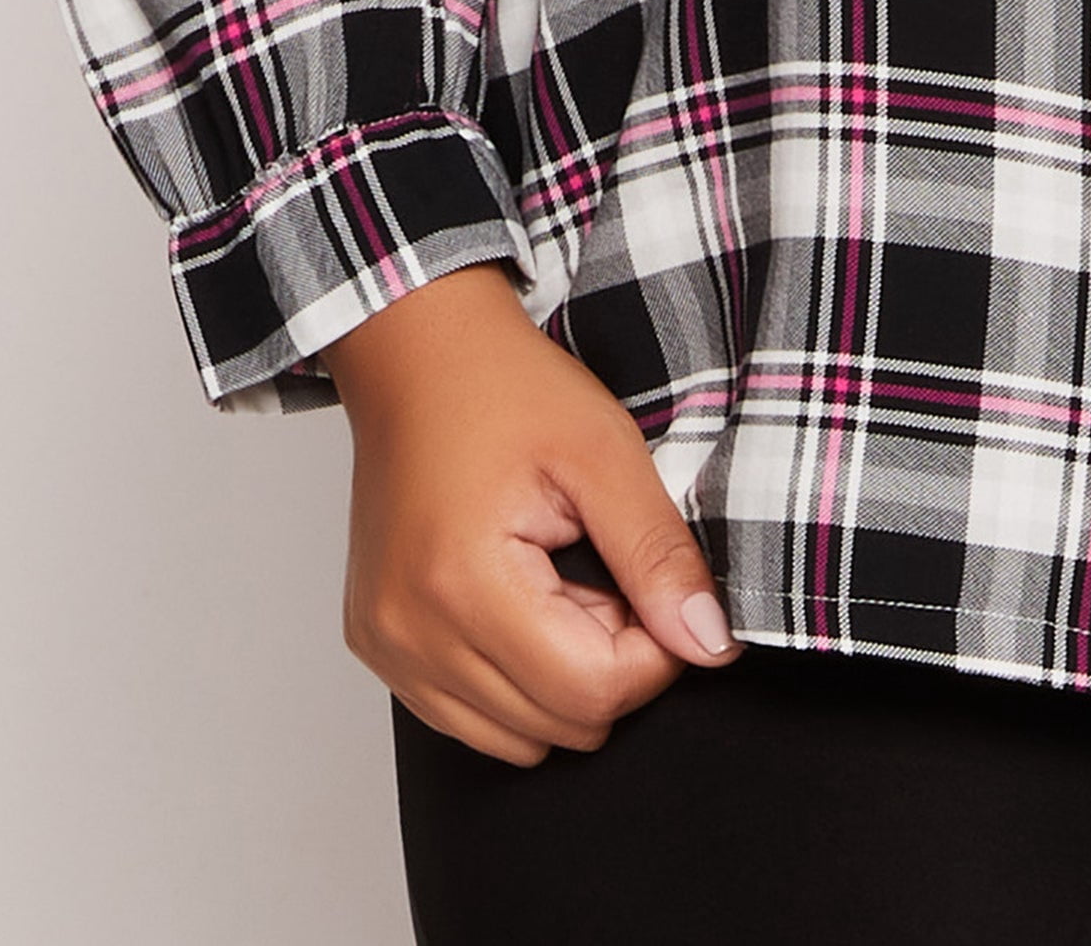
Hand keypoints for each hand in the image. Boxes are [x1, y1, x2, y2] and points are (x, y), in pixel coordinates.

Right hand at [324, 263, 741, 764]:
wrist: (418, 352)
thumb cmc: (505, 387)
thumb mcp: (605, 452)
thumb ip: (659, 555)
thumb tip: (709, 642)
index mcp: (462, 584)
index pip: (592, 692)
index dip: (655, 652)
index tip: (660, 587)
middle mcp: (409, 634)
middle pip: (557, 726)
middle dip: (610, 662)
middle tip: (610, 571)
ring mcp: (387, 648)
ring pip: (515, 739)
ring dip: (561, 677)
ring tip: (564, 582)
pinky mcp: (380, 648)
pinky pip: (468, 717)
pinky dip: (514, 679)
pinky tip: (523, 600)